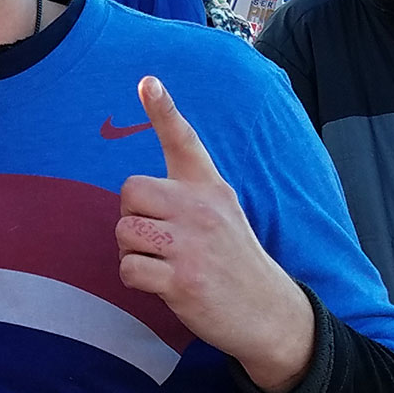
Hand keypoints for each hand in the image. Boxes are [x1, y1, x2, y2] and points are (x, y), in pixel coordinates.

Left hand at [116, 76, 313, 392]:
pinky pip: (128, 268)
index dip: (163, 110)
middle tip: (157, 237)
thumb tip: (136, 190)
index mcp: (210, 188)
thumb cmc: (232, 260)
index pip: (183, 141)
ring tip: (163, 262)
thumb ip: (185, 195)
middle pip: (130, 191)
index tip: (148, 81)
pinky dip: (136, 280)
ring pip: (124, 231)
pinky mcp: (182, 280)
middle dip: (132, 216)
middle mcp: (201, 209)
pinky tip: (162, 285)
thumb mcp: (220, 213)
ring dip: (133, 251)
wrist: (268, 313)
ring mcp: (191, 245)